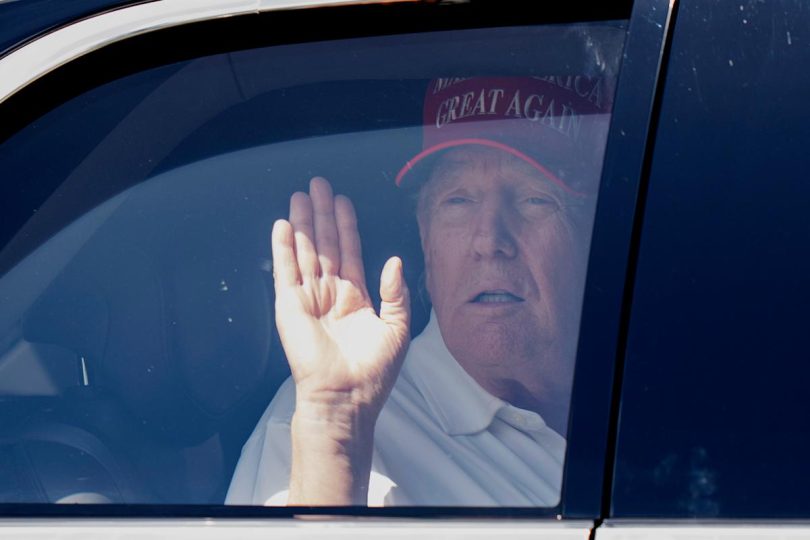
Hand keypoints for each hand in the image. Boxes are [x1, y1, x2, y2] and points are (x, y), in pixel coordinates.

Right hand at [271, 177, 409, 503]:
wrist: (347, 398)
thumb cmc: (374, 372)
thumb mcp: (397, 329)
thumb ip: (396, 293)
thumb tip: (394, 261)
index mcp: (355, 299)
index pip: (349, 253)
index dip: (347, 226)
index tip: (343, 201)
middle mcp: (330, 295)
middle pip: (325, 245)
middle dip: (323, 215)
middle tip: (318, 184)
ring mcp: (308, 299)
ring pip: (306, 251)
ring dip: (303, 223)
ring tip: (301, 195)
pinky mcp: (290, 306)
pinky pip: (285, 270)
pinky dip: (283, 247)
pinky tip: (284, 224)